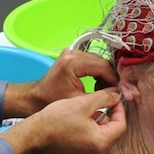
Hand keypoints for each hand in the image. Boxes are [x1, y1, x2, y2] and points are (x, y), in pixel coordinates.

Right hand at [0, 89, 125, 153]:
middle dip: (109, 114)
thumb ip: (104, 98)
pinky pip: (92, 141)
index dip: (119, 108)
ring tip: (86, 109)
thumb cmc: (53, 121)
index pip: (121, 124)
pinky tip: (78, 120)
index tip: (113, 97)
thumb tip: (116, 95)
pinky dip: (90, 129)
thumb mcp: (82, 103)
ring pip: (102, 135)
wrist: (33, 135)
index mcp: (100, 143)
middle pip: (112, 131)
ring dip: (98, 121)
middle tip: (101, 101)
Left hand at [3, 49, 117, 117]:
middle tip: (114, 92)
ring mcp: (71, 52)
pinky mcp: (70, 55)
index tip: (119, 91)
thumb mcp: (79, 100)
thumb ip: (100, 95)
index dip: (114, 79)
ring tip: (104, 90)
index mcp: (74, 63)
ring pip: (97, 61)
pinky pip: (90, 61)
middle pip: (102, 62)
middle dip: (109, 77)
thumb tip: (118, 92)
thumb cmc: (52, 100)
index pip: (103, 67)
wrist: (34, 97)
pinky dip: (96, 72)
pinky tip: (96, 85)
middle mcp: (73, 53)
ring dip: (103, 75)